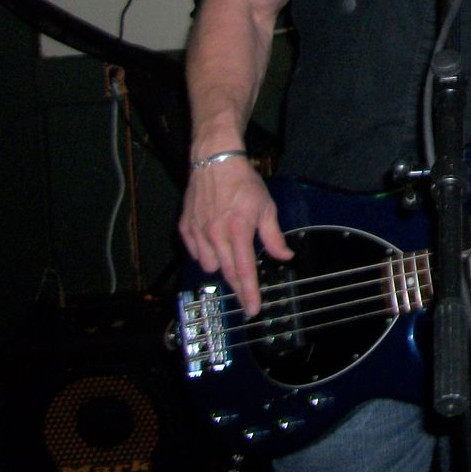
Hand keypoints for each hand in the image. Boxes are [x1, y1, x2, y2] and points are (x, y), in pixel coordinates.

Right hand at [178, 158, 291, 317]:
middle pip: (227, 273)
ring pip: (209, 266)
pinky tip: (214, 242)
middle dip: (238, 287)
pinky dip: (205, 253)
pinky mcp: (185, 228)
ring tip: (230, 250)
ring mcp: (197, 233)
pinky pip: (195, 253)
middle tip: (246, 295)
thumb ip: (273, 236)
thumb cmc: (244, 183)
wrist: (214, 161)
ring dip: (221, 264)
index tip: (253, 310)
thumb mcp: (266, 207)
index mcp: (238, 231)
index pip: (244, 271)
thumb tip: (285, 256)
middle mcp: (215, 235)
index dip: (249, 293)